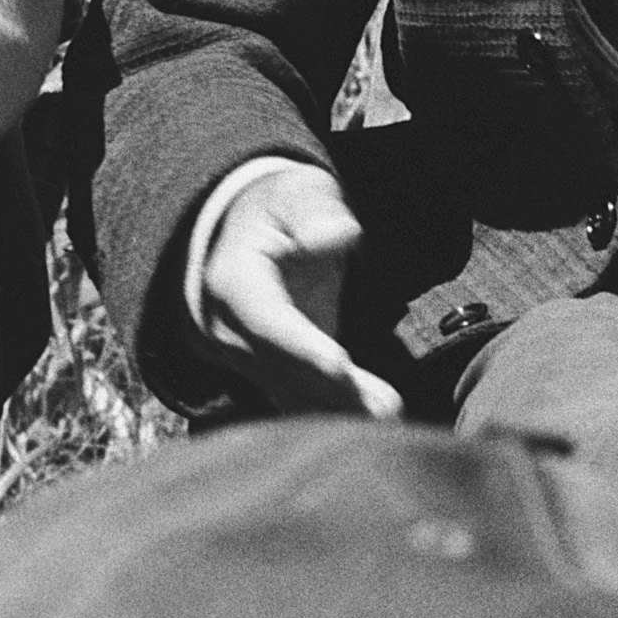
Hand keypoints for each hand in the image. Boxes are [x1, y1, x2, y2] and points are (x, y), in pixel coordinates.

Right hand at [197, 162, 402, 420]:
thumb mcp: (296, 192)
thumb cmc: (281, 208)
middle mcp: (228, 330)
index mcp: (231, 281)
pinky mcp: (268, 377)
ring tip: (390, 417)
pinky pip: (298, 404)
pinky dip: (333, 417)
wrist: (249, 233)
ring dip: (339, 410)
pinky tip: (374, 425)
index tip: (341, 364)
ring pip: (292, 394)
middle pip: (282, 368)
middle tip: (387, 407)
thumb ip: (315, 211)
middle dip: (332, 390)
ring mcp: (244, 359)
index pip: (265, 320)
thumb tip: (339, 232)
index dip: (301, 345)